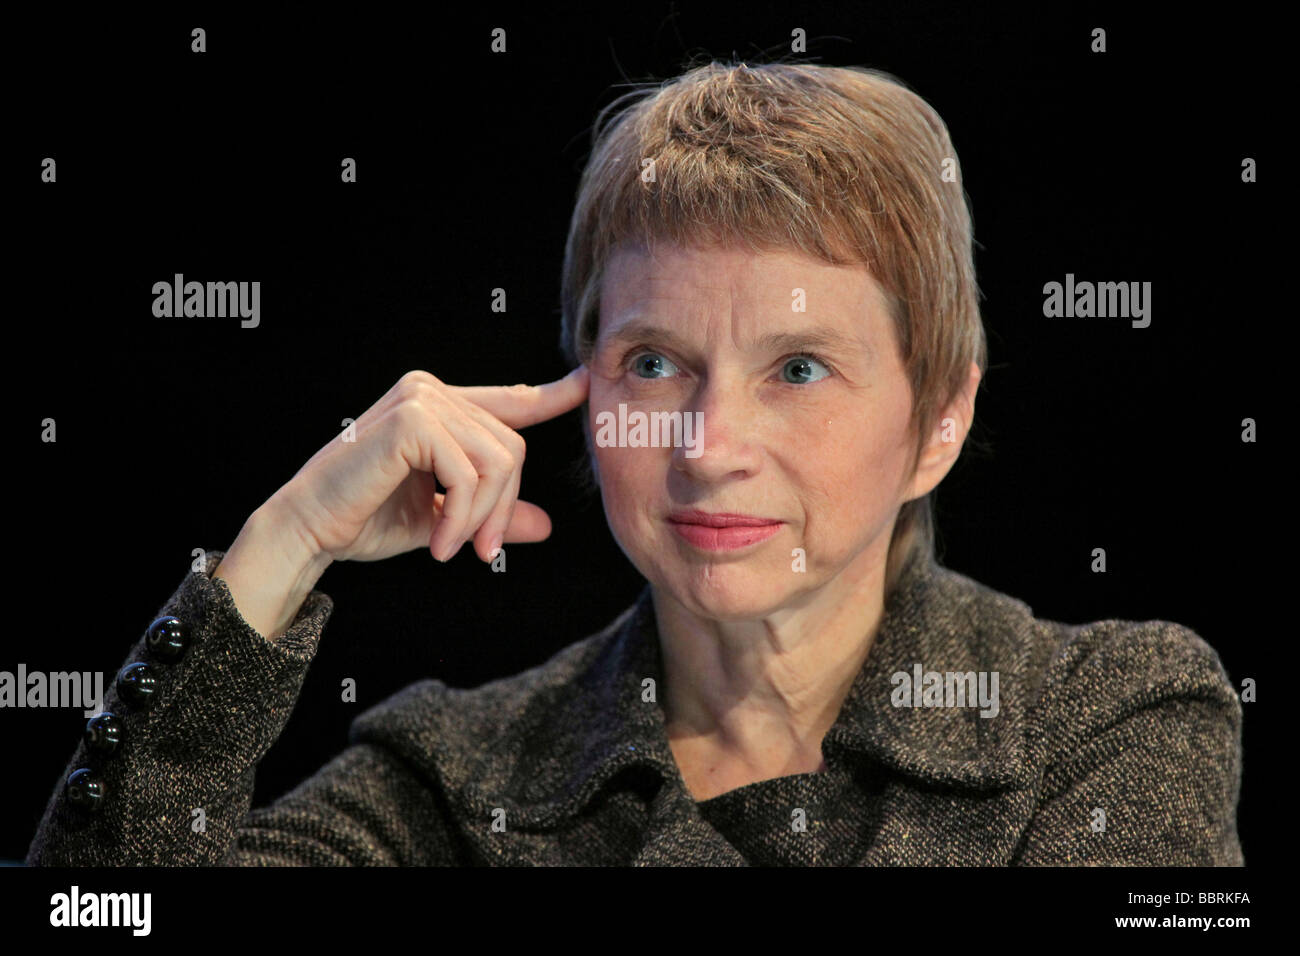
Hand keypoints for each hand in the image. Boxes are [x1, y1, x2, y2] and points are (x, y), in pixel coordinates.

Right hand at [271, 366, 589, 563]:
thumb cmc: (365, 519)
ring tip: (453, 547)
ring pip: (498, 461)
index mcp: (439, 405)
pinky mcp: (412, 420)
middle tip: (481, 552)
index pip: (510, 400)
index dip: (553, 395)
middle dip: (503, 507)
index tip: (587, 384)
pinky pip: (469, 473)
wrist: (309, 529)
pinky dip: (461, 516)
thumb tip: (546, 524)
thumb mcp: (443, 518)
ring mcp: (421, 399)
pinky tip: (437, 541)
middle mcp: (432, 391)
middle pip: (513, 448)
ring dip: (482, 517)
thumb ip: (493, 514)